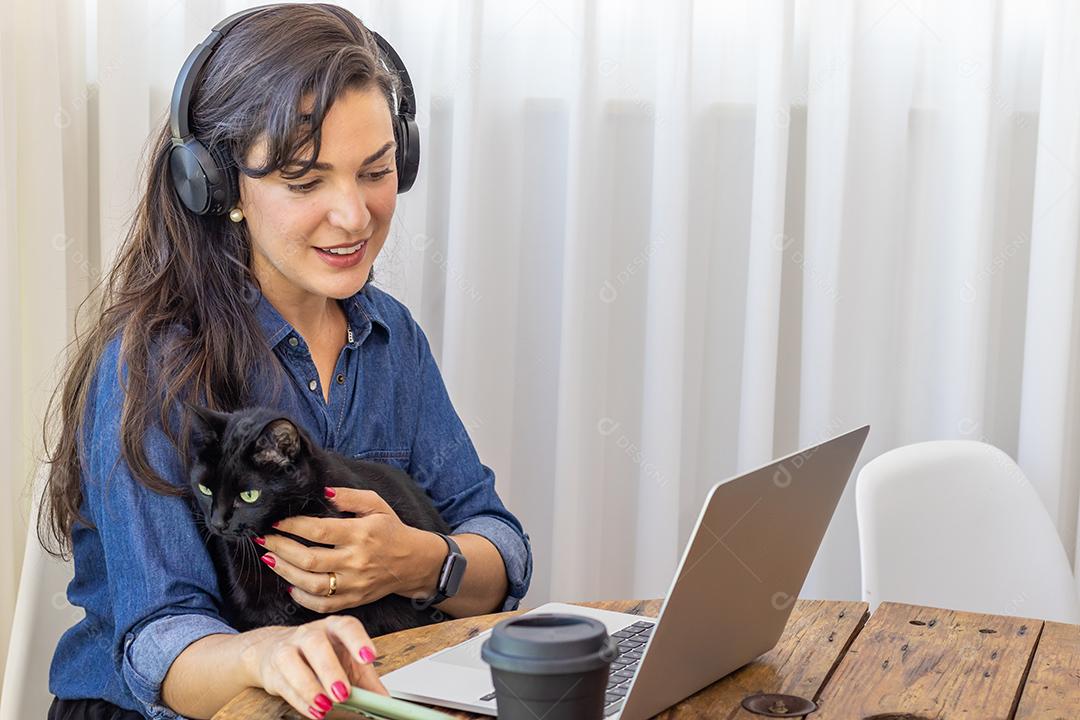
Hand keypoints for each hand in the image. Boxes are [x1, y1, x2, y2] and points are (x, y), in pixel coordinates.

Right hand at [243, 615, 386, 719]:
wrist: (275, 650)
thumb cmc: (319, 654)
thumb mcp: (347, 662)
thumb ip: (366, 680)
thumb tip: (385, 700)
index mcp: (334, 627)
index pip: (347, 627)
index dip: (358, 641)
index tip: (369, 657)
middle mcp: (311, 633)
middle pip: (318, 645)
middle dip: (331, 671)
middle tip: (344, 693)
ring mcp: (289, 647)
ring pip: (293, 662)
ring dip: (310, 687)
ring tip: (325, 706)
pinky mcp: (273, 667)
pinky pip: (284, 683)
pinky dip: (300, 700)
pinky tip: (313, 710)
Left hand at [258, 488, 441, 612]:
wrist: (414, 563)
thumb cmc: (392, 530)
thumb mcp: (377, 504)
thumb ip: (350, 496)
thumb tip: (323, 492)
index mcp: (360, 534)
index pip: (319, 530)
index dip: (293, 526)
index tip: (276, 521)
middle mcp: (356, 561)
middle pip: (309, 559)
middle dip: (281, 549)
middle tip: (264, 539)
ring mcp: (354, 584)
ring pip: (311, 584)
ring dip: (285, 572)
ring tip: (270, 559)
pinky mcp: (354, 600)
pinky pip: (322, 604)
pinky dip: (301, 597)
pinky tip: (290, 584)